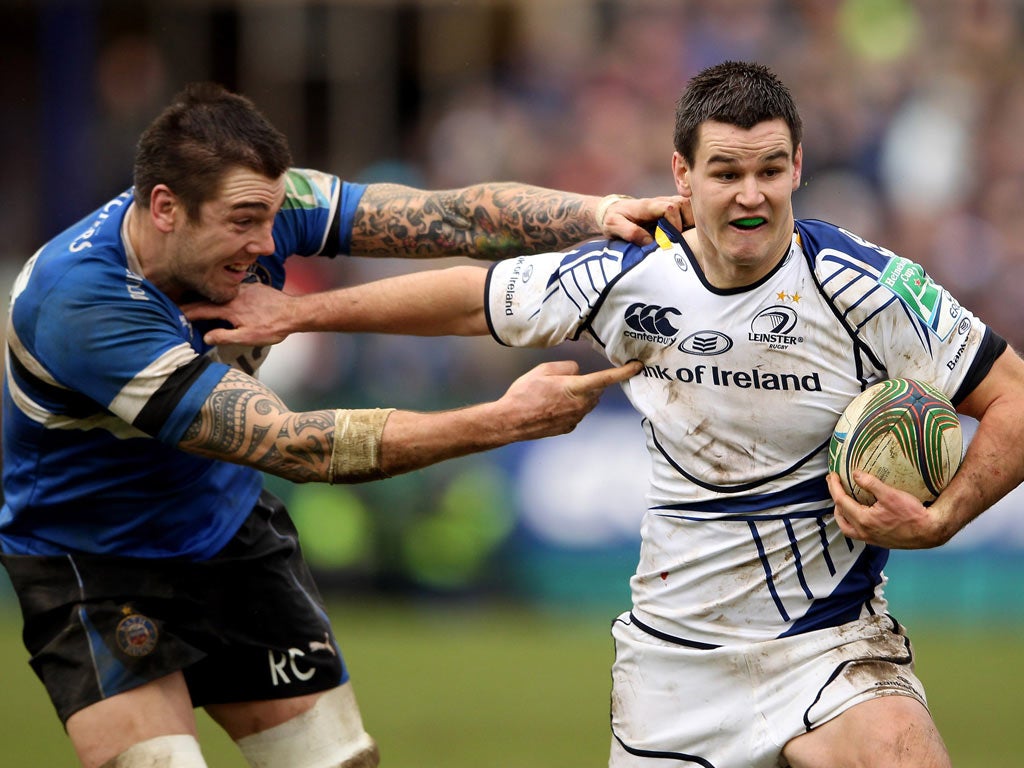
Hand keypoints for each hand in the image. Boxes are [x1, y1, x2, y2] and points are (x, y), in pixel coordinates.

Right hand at [181, 282, 296, 345]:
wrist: (295, 312)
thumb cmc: (272, 327)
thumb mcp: (247, 337)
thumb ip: (225, 336)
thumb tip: (206, 337)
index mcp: (229, 308)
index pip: (201, 309)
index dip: (186, 312)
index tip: (174, 314)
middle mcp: (234, 295)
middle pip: (207, 298)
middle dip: (191, 303)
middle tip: (178, 306)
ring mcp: (244, 288)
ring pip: (220, 293)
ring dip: (207, 297)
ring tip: (196, 302)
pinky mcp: (254, 286)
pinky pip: (233, 289)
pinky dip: (223, 294)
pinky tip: (223, 298)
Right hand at [497, 359, 641, 440]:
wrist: (511, 421)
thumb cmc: (524, 394)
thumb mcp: (542, 370)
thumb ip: (566, 367)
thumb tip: (577, 372)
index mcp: (575, 388)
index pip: (605, 378)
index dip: (624, 372)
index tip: (638, 366)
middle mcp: (580, 405)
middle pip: (597, 390)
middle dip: (589, 383)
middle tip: (565, 380)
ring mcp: (575, 419)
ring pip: (588, 402)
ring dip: (580, 395)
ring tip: (553, 394)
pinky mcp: (569, 427)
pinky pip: (577, 413)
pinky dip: (570, 407)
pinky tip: (551, 407)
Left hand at [600, 195, 690, 244]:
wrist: (611, 210)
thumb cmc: (613, 218)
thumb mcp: (614, 226)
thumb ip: (631, 232)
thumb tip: (650, 242)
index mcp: (648, 206)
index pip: (670, 208)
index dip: (675, 223)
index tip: (671, 238)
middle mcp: (661, 202)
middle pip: (684, 205)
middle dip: (687, 222)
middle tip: (681, 239)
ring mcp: (668, 204)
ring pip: (689, 207)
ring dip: (691, 222)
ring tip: (684, 237)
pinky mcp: (671, 210)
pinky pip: (688, 211)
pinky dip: (690, 222)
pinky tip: (685, 234)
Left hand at [826, 471, 950, 548]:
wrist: (929, 531)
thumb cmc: (912, 514)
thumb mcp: (891, 494)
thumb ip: (871, 483)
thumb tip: (855, 474)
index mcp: (863, 520)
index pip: (841, 501)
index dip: (834, 486)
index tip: (832, 476)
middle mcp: (864, 532)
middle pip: (840, 515)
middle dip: (835, 498)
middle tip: (834, 485)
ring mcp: (870, 539)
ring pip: (847, 527)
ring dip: (841, 513)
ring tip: (842, 501)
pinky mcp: (878, 541)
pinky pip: (857, 532)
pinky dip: (852, 522)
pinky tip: (858, 514)